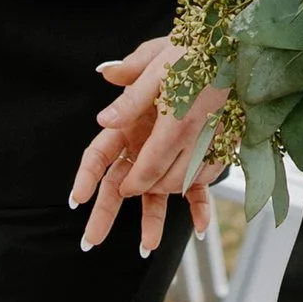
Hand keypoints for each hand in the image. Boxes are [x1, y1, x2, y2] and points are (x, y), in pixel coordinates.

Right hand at [71, 35, 226, 257]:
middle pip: (119, 183)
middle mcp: (144, 144)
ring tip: (147, 247)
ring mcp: (170, 155)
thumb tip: (106, 73)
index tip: (77, 198)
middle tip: (92, 240)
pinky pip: (196, 189)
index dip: (87, 176)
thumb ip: (132, 72)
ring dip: (152, 219)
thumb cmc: (185, 55)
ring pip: (155, 193)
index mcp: (127, 124)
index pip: (99, 155)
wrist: (225, 57)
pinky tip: (199, 228)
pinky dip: (198, 208)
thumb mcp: (158, 60)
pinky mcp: (198, 160)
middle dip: (105, 212)